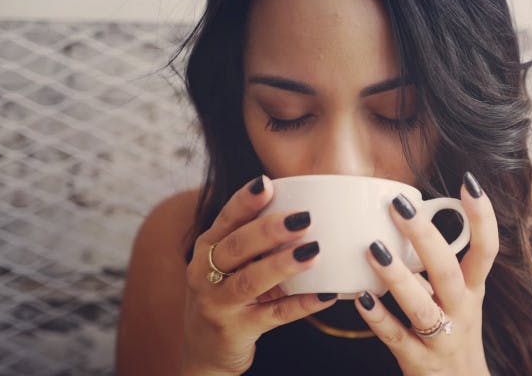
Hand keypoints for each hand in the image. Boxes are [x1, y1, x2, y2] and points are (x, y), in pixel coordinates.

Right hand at [181, 175, 337, 374]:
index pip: (225, 219)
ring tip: (314, 251)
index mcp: (207, 248)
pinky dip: (302, 304)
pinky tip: (326, 294)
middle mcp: (205, 273)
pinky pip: (275, 315)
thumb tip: (306, 206)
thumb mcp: (229, 264)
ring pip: (251, 281)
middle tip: (303, 217)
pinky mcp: (237, 330)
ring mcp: (219, 304)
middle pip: (237, 246)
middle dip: (269, 230)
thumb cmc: (227, 292)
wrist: (204, 348)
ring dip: (283, 264)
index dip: (245, 201)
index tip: (266, 183)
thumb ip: (255, 239)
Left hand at [354, 172, 495, 375]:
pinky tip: (359, 299)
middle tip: (400, 206)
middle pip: (449, 271)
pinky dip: (378, 318)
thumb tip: (413, 214)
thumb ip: (440, 262)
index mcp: (473, 289)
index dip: (482, 217)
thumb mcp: (459, 296)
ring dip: (397, 277)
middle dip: (426, 237)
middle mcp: (462, 311)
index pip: (487, 250)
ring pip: (422, 306)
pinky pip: (396, 338)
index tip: (469, 182)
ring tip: (374, 249)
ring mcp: (442, 338)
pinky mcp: (419, 361)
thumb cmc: (453, 331)